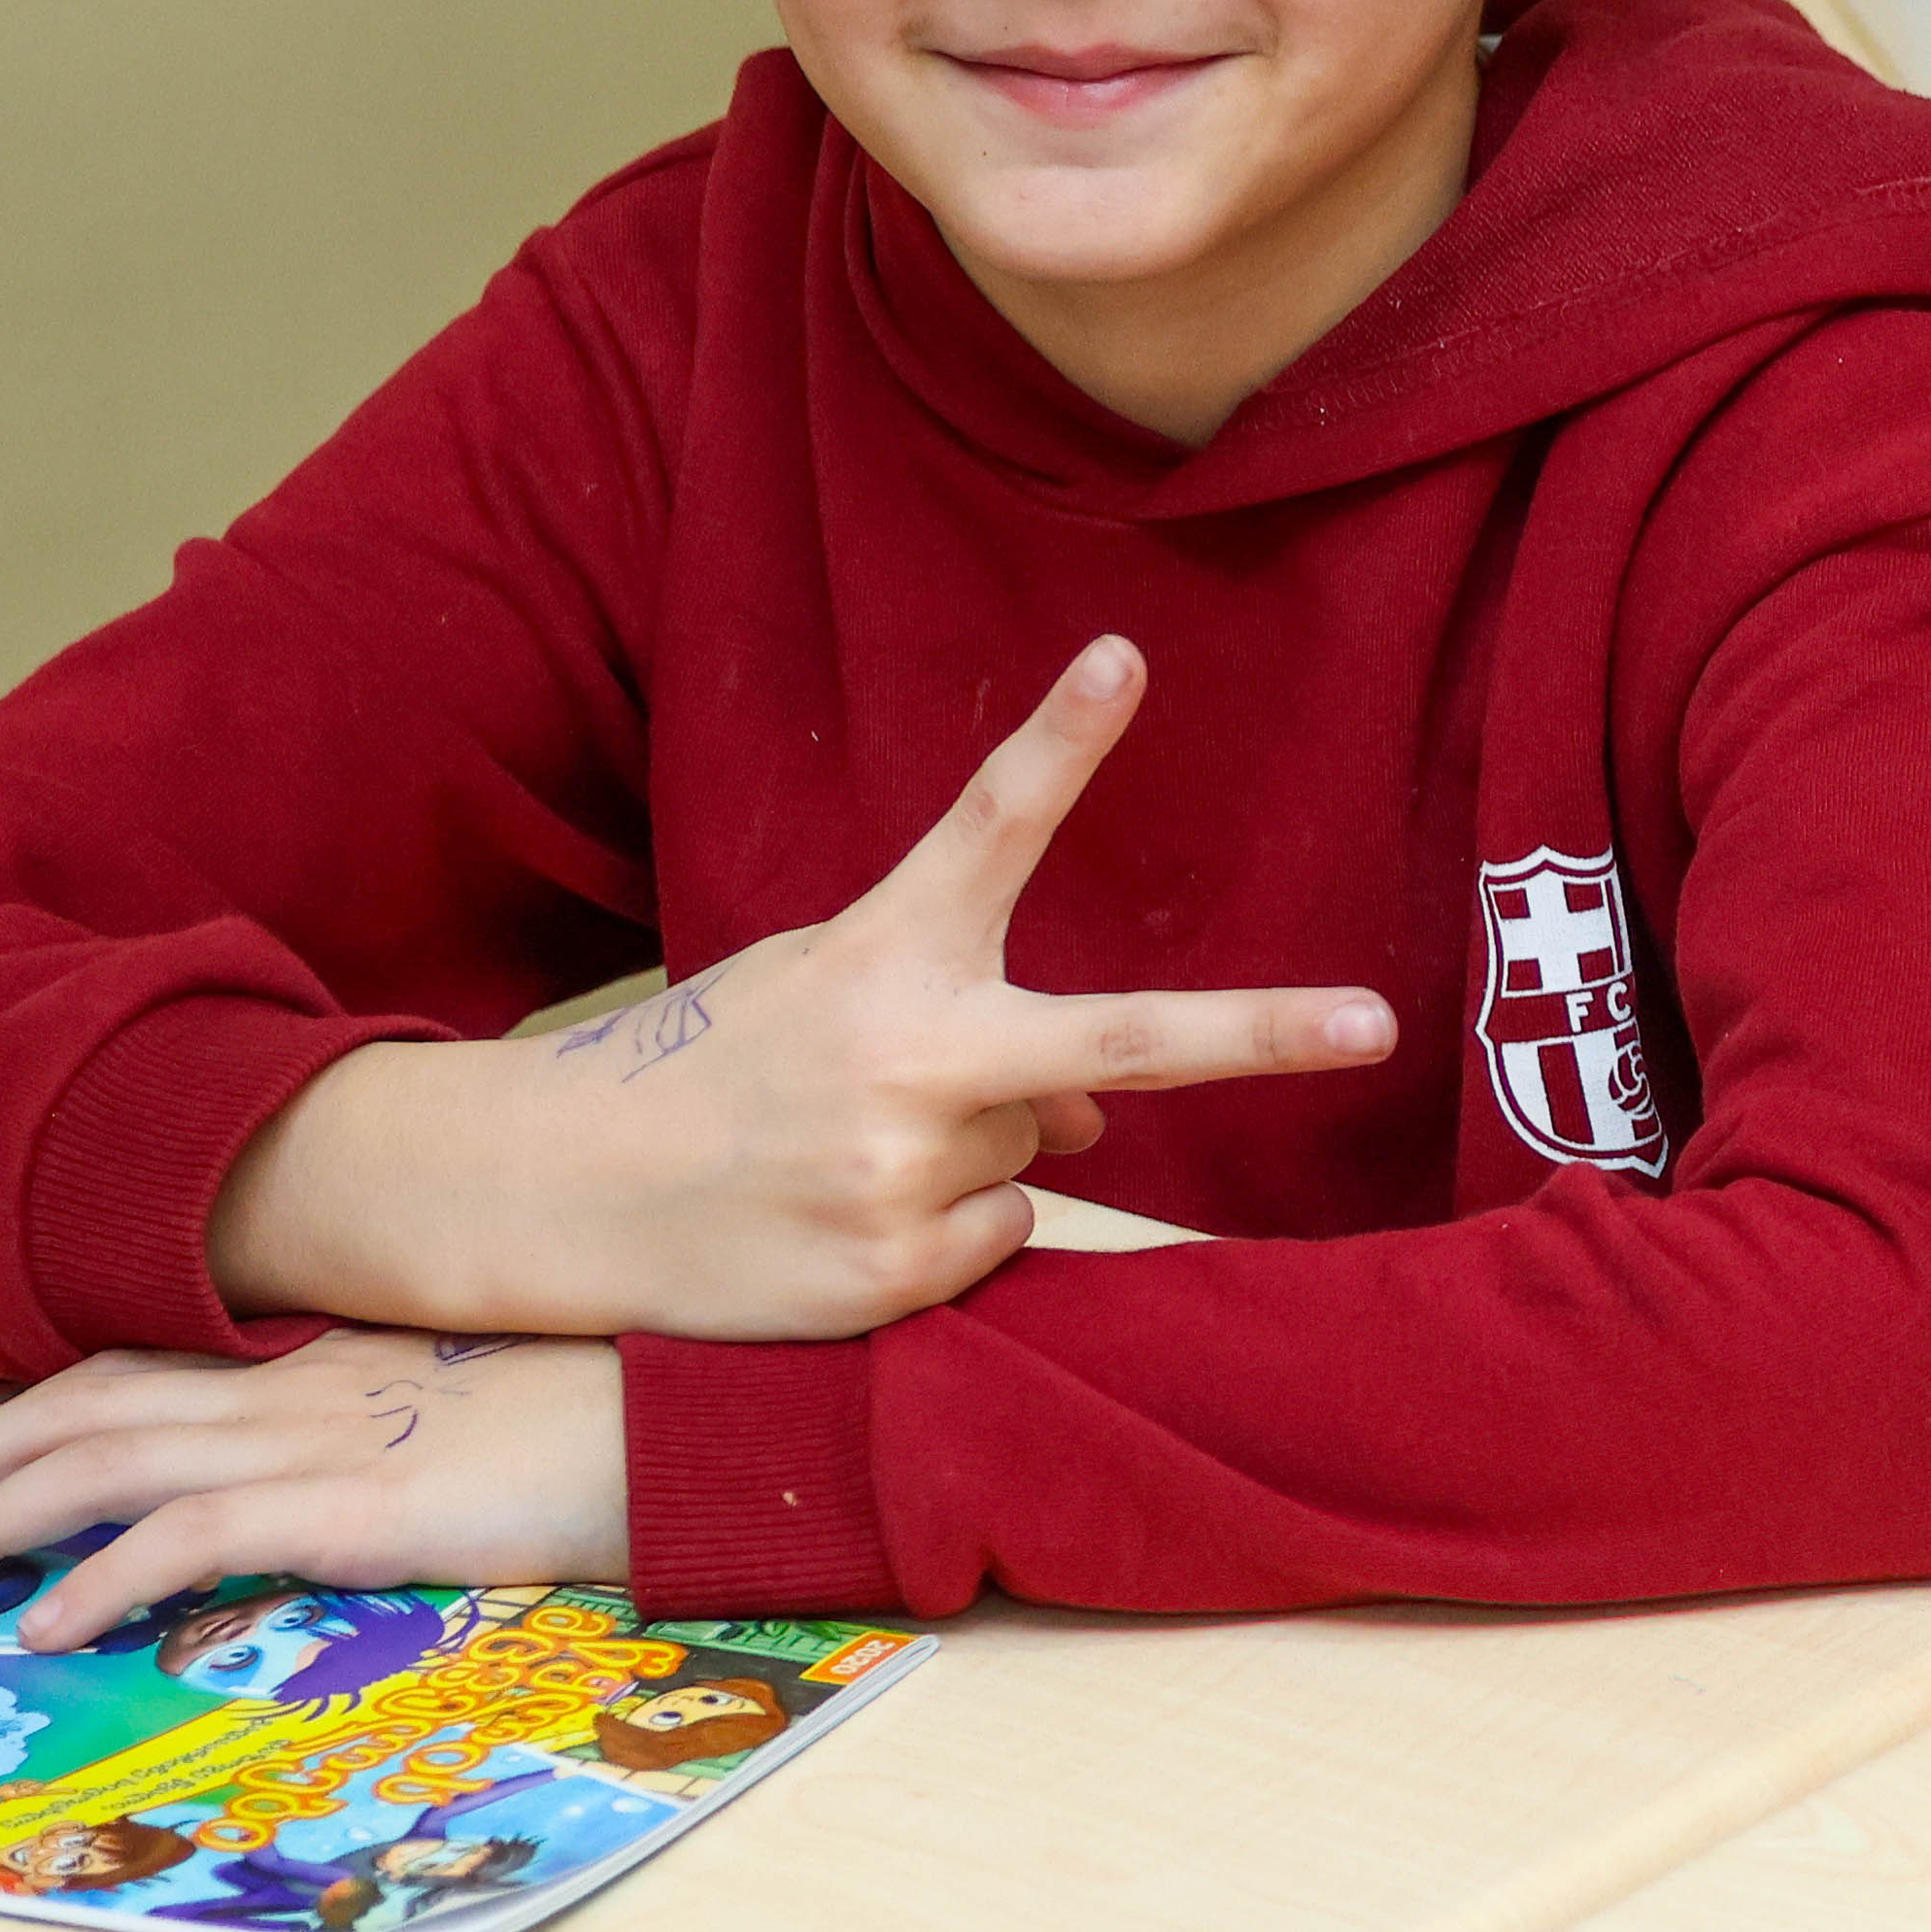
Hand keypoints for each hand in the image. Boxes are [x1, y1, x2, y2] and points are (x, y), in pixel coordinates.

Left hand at [0, 1331, 628, 1646]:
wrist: (715, 1418)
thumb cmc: (625, 1420)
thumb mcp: (482, 1408)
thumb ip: (396, 1429)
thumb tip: (336, 1481)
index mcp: (328, 1361)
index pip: (137, 1372)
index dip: (25, 1416)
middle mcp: (303, 1385)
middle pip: (86, 1410)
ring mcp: (327, 1438)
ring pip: (105, 1464)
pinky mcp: (360, 1503)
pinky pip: (194, 1536)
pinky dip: (104, 1577)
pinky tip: (48, 1622)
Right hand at [210, 637, 1394, 1344]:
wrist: (554, 1192)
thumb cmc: (718, 1068)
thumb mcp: (829, 998)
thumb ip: (976, 1027)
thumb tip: (1109, 1123)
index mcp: (883, 953)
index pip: (988, 827)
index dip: (1062, 740)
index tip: (1126, 656)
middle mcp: (905, 1058)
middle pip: (1118, 1041)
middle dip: (1257, 1034)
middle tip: (1376, 1025)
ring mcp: (897, 1172)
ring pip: (1039, 1154)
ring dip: (974, 1151)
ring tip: (842, 1149)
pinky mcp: (887, 1274)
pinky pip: (997, 1237)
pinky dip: (945, 1228)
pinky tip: (840, 1214)